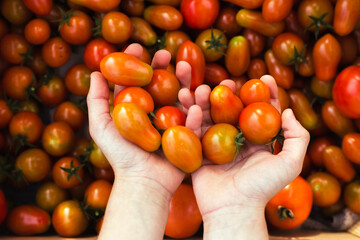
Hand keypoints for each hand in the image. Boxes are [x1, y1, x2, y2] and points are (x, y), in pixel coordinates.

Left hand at [87, 44, 191, 238]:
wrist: (141, 181)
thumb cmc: (120, 155)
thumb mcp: (101, 126)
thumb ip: (96, 100)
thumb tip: (95, 72)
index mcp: (136, 108)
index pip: (138, 79)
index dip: (137, 62)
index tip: (139, 47)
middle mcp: (156, 113)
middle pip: (162, 84)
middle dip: (164, 66)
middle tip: (166, 53)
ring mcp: (173, 123)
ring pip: (181, 98)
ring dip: (185, 82)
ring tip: (185, 69)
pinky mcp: (188, 137)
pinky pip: (193, 124)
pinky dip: (194, 114)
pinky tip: (193, 104)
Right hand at [179, 75, 309, 238]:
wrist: (233, 209)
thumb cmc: (263, 188)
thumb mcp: (290, 163)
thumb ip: (296, 137)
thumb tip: (286, 111)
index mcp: (259, 141)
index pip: (263, 111)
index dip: (265, 93)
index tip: (264, 77)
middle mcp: (238, 140)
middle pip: (234, 109)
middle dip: (232, 92)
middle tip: (229, 80)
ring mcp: (217, 145)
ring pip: (211, 116)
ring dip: (207, 100)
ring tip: (204, 88)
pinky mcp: (200, 151)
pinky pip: (195, 130)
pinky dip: (193, 117)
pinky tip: (194, 105)